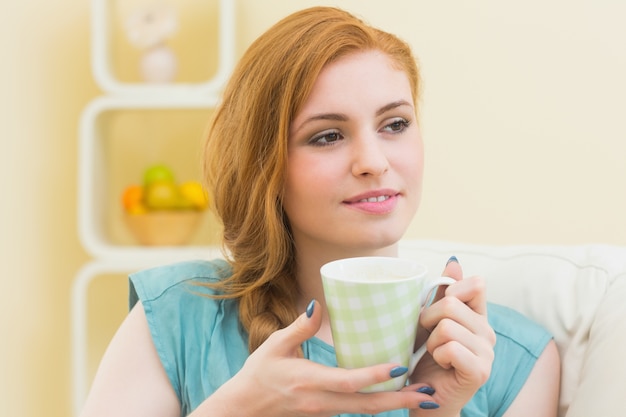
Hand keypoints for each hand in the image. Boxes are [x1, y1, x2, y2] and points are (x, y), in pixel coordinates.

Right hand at [201, 300, 432, 416]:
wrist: (243, 410)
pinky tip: (395, 394)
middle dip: (401, 400)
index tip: (402, 366)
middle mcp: (321, 402)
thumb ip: (299, 327)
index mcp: (309, 382)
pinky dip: (378, 404)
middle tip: (430, 393)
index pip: (349, 381)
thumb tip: (319, 305)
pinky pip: (357, 410)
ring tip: (423, 396)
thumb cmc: (258, 375)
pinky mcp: (326, 414)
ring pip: (365, 411)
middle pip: (367, 405)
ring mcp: (325, 412)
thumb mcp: (274, 345)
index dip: (376, 375)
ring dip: (394, 404)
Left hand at [404, 258, 495, 414]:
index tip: (435, 313)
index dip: (449, 291)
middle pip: (450, 303)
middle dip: (427, 320)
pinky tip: (442, 366)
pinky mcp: (480, 371)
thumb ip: (441, 293)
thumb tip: (454, 262)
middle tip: (428, 340)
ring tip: (435, 356)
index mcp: (478, 317)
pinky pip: (450, 347)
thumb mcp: (429, 322)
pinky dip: (437, 356)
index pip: (476, 284)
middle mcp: (488, 332)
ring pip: (447, 326)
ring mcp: (487, 353)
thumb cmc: (424, 359)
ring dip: (431, 342)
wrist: (424, 399)